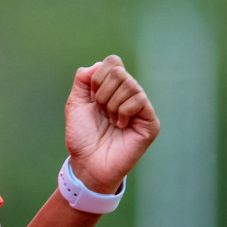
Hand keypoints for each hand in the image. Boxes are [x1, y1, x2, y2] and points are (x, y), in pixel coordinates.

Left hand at [64, 54, 158, 192]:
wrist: (88, 163)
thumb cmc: (82, 137)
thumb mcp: (75, 104)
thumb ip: (82, 80)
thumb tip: (97, 64)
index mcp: (113, 88)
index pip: (113, 62)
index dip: (98, 77)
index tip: (91, 98)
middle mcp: (130, 95)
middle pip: (119, 71)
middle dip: (102, 93)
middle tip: (101, 113)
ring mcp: (142, 108)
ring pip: (129, 84)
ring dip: (111, 104)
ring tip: (111, 122)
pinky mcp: (150, 121)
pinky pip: (139, 100)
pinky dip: (123, 111)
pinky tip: (121, 126)